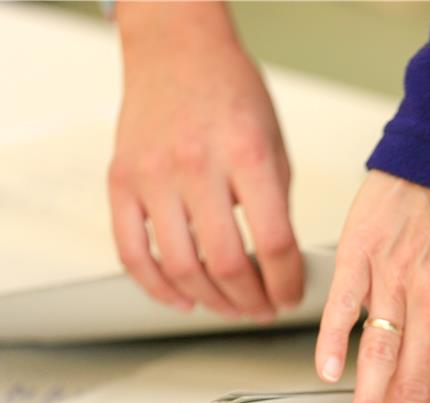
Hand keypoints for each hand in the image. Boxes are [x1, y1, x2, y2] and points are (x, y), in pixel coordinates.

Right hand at [108, 2, 301, 321]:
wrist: (177, 49)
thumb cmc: (232, 95)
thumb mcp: (274, 146)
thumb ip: (277, 206)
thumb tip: (285, 266)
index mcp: (246, 155)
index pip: (274, 243)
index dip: (288, 282)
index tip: (293, 296)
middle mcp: (196, 166)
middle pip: (225, 263)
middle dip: (252, 301)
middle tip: (264, 310)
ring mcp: (152, 175)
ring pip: (179, 267)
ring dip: (211, 302)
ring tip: (232, 308)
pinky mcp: (120, 181)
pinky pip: (131, 252)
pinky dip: (157, 287)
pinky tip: (183, 299)